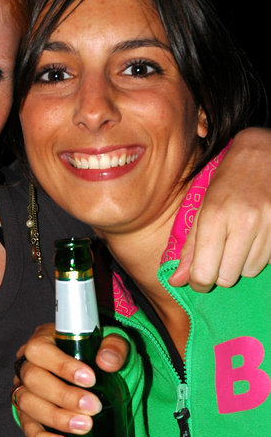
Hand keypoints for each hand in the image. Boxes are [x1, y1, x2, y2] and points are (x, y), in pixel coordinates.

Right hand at [13, 323, 128, 436]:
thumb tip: (107, 362)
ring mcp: (24, 388)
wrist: (92, 372)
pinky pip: (28, 426)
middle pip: (33, 379)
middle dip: (64, 396)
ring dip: (56, 417)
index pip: (40, 350)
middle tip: (93, 407)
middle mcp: (28, 363)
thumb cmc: (95, 351)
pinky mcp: (27, 412)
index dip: (62, 366)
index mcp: (43, 340)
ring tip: (84, 426)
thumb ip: (113, 346)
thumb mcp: (110, 341)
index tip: (90, 379)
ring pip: (28, 403)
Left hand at [170, 128, 270, 291]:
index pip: (204, 273)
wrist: (263, 154)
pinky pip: (269, 262)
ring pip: (249, 271)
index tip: (199, 277)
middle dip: (220, 271)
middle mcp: (244, 222)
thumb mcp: (201, 210)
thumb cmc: (226, 183)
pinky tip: (257, 235)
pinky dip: (260, 255)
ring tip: (240, 238)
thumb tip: (176, 282)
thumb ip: (189, 248)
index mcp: (214, 217)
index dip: (199, 282)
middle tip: (220, 252)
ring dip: (241, 262)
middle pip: (227, 278)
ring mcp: (269, 225)